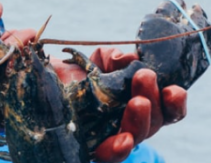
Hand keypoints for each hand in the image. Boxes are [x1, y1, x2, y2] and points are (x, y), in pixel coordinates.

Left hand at [51, 47, 187, 162]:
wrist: (35, 84)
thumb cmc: (69, 73)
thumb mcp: (92, 60)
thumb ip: (110, 57)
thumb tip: (125, 57)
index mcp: (135, 101)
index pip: (165, 108)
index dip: (175, 103)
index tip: (175, 88)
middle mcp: (127, 122)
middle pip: (154, 121)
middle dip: (155, 98)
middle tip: (146, 76)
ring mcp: (110, 137)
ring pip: (136, 136)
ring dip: (141, 119)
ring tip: (139, 102)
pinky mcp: (90, 148)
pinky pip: (108, 155)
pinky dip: (118, 149)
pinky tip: (124, 140)